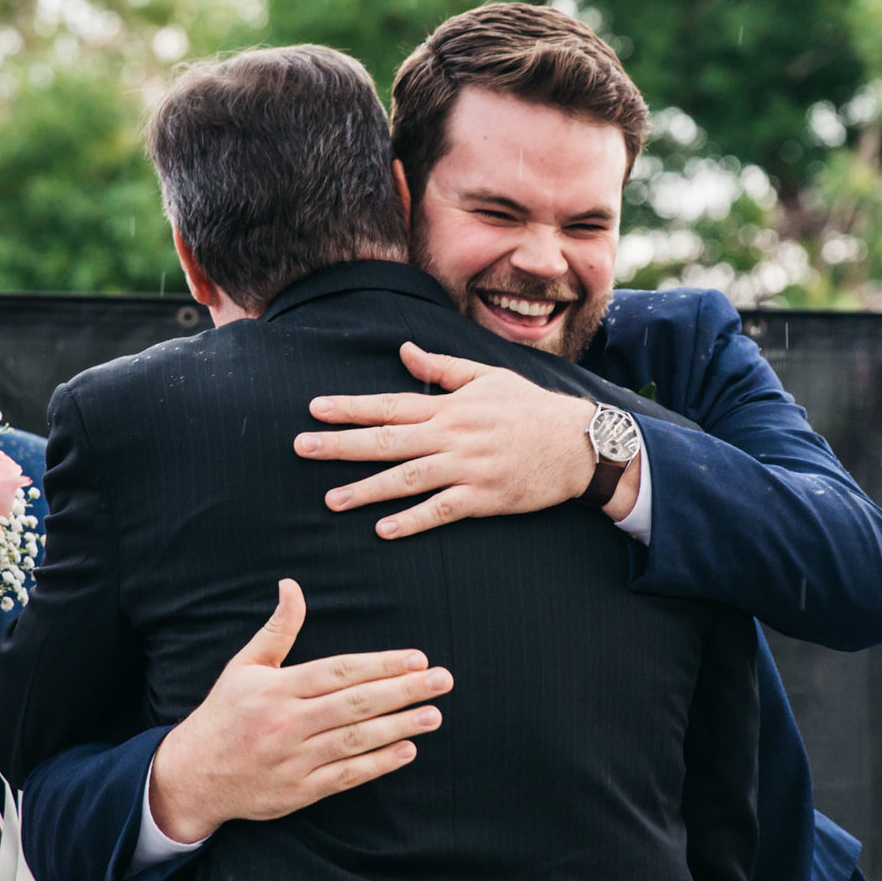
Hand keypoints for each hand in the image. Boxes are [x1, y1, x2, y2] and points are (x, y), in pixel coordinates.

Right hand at [148, 580, 450, 843]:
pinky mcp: (299, 791)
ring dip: (399, 727)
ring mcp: (294, 759)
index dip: (380, 665)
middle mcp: (287, 722)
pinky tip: (406, 751)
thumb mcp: (245, 666)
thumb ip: (278, 628)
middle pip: (355, 703)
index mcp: (277, 689)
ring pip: (355, 740)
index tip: (416, 658)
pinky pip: (345, 776)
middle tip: (442, 680)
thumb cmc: (224, 713)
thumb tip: (292, 584)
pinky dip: (377, 764)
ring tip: (433, 715)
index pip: (339, 671)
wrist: (193, 775)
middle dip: (403, 691)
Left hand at [297, 342, 639, 535]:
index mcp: (450, 406)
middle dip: (342, 445)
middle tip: (301, 448)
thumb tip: (402, 350)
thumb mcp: (488, 377)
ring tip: (331, 499)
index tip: (314, 409)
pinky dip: (413, 520)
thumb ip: (443, 367)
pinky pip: (442, 510)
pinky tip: (384, 530)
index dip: (350, 407)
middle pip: (387, 440)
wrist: (580, 444)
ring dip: (367, 489)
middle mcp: (453, 436)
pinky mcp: (484, 497)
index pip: (390, 405)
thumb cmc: (532, 408)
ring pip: (407, 479)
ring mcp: (467, 468)